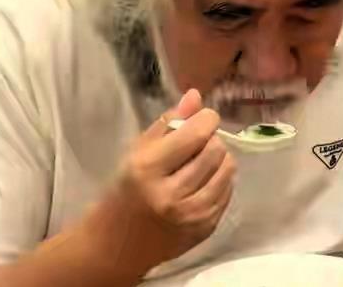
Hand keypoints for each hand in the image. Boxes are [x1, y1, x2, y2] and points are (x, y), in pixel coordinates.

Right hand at [83, 89, 235, 276]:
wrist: (115, 247)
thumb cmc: (124, 191)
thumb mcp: (136, 151)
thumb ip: (168, 122)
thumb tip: (196, 95)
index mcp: (149, 170)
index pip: (196, 133)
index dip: (206, 118)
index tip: (202, 117)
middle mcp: (172, 195)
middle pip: (215, 150)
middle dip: (210, 139)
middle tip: (197, 142)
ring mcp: (191, 216)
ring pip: (227, 170)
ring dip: (219, 158)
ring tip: (201, 161)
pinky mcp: (205, 229)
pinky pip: (228, 191)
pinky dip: (220, 180)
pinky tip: (203, 180)